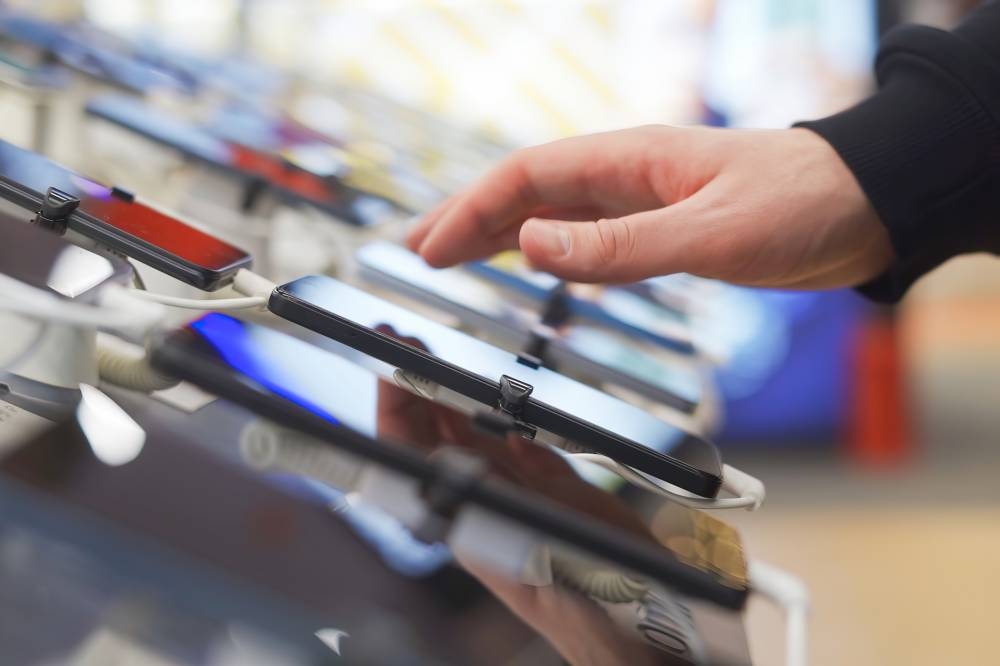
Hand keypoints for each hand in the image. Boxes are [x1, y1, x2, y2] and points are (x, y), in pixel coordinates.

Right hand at [407, 125, 892, 287]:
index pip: (527, 177)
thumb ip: (620, 247)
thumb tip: (530, 247)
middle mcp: (626, 174)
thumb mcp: (710, 234)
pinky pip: (583, 234)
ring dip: (496, 232)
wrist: (865, 209)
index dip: (472, 211)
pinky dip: (542, 248)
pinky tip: (526, 261)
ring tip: (448, 255)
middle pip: (525, 190)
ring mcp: (640, 199)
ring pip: (549, 212)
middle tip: (414, 248)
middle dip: (465, 218)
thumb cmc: (801, 207)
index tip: (430, 248)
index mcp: (630, 160)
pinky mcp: (661, 226)